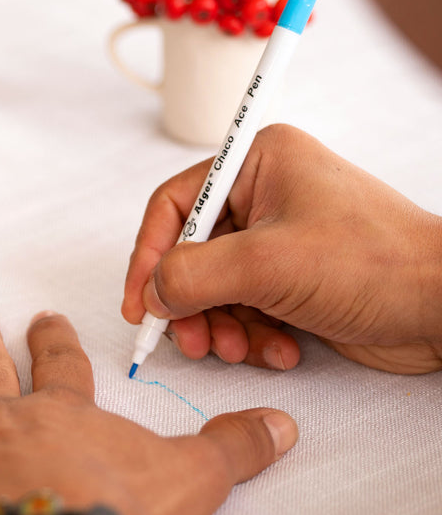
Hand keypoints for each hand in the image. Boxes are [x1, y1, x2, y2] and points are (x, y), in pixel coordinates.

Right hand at [122, 125, 441, 373]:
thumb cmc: (375, 264)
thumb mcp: (268, 263)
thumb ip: (193, 274)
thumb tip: (151, 292)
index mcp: (257, 163)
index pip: (174, 205)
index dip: (149, 256)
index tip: (138, 304)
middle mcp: (264, 196)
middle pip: (191, 254)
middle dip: (190, 304)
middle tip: (192, 340)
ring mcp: (278, 241)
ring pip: (214, 288)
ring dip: (221, 326)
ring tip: (240, 350)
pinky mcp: (291, 280)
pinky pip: (245, 309)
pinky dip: (253, 335)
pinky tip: (280, 351)